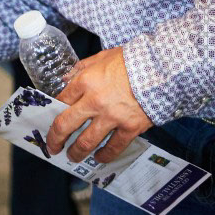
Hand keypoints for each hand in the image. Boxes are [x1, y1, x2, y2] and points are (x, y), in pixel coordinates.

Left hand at [43, 47, 153, 164]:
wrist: (162, 68)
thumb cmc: (132, 60)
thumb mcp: (102, 57)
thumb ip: (82, 68)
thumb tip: (66, 79)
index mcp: (86, 81)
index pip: (61, 100)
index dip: (54, 112)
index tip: (51, 120)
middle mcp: (95, 101)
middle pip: (66, 125)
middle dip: (56, 139)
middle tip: (53, 147)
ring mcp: (112, 116)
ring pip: (86, 141)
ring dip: (77, 152)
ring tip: (73, 157)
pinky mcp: (129, 127)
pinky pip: (113, 147)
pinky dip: (104, 155)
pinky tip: (99, 158)